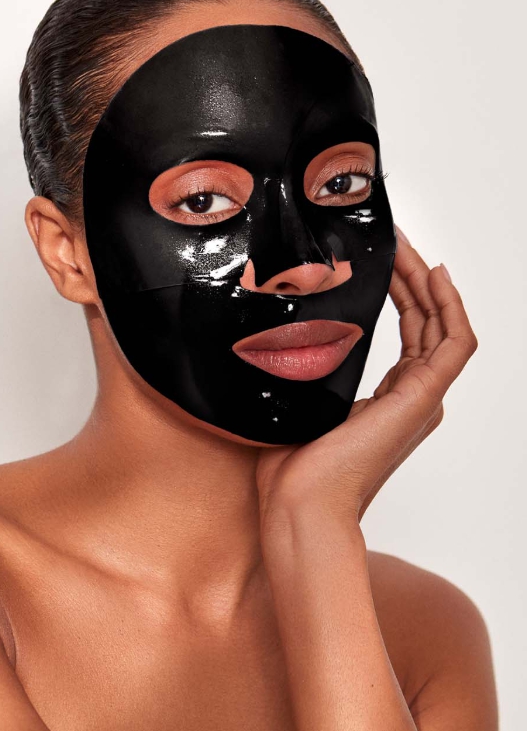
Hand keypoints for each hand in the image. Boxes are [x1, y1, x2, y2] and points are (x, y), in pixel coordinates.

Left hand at [256, 228, 477, 529]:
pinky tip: (434, 275)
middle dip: (411, 276)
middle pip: (425, 322)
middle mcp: (411, 397)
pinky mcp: (421, 399)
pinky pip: (454, 344)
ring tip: (405, 246)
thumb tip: (289, 328)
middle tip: (391, 240)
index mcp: (390, 398)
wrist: (299, 504)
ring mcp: (420, 398)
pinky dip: (450, 307)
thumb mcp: (304, 398)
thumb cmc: (293, 464)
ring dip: (427, 282)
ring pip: (440, 326)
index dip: (400, 290)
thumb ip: (314, 366)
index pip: (408, 330)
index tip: (381, 256)